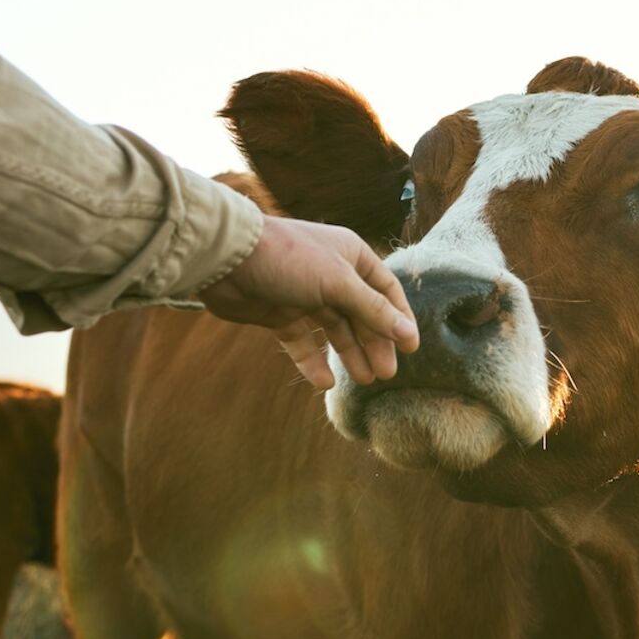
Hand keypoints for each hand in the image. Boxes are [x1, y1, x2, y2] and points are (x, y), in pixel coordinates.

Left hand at [200, 215, 418, 388]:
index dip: (400, 319)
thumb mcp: (339, 283)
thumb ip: (374, 312)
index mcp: (352, 256)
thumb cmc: (288, 260)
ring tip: (365, 380)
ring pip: (335, 330)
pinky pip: (303, 342)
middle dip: (375, 343)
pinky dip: (313, 361)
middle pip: (362, 314)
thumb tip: (409, 334)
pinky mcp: (280, 313)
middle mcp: (332, 274)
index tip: (412, 349)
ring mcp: (305, 295)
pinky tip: (324, 382)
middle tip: (387, 374)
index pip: (386, 291)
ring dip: (350, 354)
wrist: (226, 259)